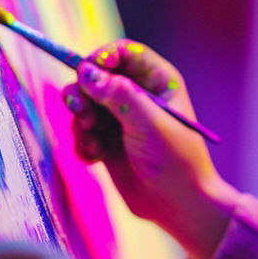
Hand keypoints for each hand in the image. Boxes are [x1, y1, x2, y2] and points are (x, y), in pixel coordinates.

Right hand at [63, 40, 238, 258]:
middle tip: (80, 112)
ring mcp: (121, 119)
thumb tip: (86, 71)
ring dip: (80, 120)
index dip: (101, 57)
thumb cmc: (174, 160)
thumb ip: (117, 94)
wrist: (176, 205)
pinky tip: (94, 158)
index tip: (84, 70)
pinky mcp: (107, 142)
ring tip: (91, 139)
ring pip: (84, 104)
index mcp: (158, 81)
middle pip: (96, 77)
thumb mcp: (148, 122)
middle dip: (83, 93)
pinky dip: (82, 142)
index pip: (123, 53)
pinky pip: (82, 132)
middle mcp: (137, 95)